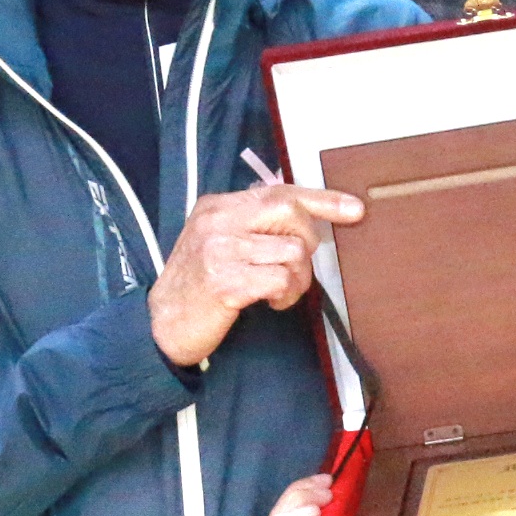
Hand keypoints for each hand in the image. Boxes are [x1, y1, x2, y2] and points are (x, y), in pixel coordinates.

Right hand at [148, 182, 362, 367]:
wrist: (161, 324)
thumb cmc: (198, 286)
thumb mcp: (218, 243)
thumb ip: (253, 226)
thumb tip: (306, 219)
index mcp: (217, 205)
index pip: (279, 190)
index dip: (323, 199)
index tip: (354, 209)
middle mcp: (217, 220)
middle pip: (290, 212)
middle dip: (307, 242)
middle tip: (297, 268)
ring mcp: (219, 249)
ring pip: (292, 251)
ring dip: (298, 278)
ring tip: (280, 292)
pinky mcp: (224, 281)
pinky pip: (281, 280)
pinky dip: (286, 295)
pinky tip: (270, 303)